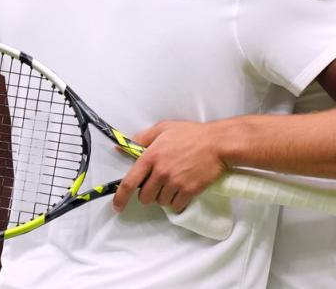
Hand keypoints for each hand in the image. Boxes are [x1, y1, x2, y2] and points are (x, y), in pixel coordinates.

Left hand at [112, 121, 226, 212]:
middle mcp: (161, 171)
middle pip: (145, 196)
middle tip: (158, 183)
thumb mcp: (164, 128)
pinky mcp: (189, 190)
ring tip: (174, 183)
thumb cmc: (191, 134)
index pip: (130, 181)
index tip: (117, 206)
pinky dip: (177, 202)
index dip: (120, 197)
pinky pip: (176, 206)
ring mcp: (175, 182)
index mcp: (151, 156)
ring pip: (161, 202)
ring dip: (164, 196)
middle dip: (149, 193)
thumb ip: (141, 138)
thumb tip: (121, 147)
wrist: (217, 143)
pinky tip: (183, 191)